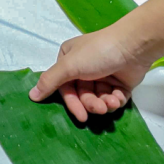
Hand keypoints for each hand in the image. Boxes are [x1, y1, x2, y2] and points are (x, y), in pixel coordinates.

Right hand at [28, 28, 152, 122]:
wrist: (132, 47)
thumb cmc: (98, 53)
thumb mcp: (70, 65)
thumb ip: (50, 81)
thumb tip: (31, 96)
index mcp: (69, 59)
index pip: (65, 87)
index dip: (73, 103)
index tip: (81, 117)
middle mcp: (84, 67)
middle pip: (83, 95)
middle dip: (92, 104)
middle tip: (100, 108)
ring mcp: (103, 75)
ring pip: (98, 98)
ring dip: (105, 103)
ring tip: (112, 101)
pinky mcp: (119, 83)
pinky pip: (113, 98)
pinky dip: (116, 100)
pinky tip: (119, 97)